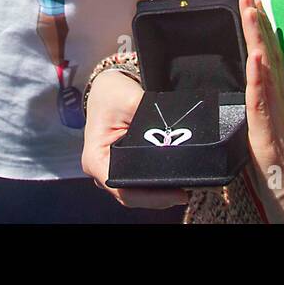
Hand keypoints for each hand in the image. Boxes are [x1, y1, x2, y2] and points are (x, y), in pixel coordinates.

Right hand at [82, 69, 186, 208]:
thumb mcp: (131, 101)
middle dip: (160, 196)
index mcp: (96, 160)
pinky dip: (156, 184)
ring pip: (136, 193)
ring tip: (185, 186)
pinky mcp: (121, 168)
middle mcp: (101, 171)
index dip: (151, 197)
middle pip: (131, 195)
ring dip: (159, 192)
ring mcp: (110, 172)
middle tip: (187, 191)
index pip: (123, 189)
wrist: (106, 87)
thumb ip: (151, 120)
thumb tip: (174, 137)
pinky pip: (139, 183)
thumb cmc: (113, 94)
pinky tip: (175, 180)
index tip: (177, 192)